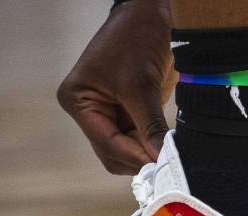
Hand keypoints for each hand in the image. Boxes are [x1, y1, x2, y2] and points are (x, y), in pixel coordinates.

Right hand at [57, 0, 175, 174]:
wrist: (152, 14)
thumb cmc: (137, 37)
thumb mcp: (142, 84)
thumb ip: (150, 126)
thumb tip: (161, 160)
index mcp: (78, 101)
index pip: (106, 142)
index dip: (133, 156)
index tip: (159, 167)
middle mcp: (89, 111)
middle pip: (113, 153)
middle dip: (138, 158)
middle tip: (166, 165)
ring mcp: (108, 113)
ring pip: (127, 151)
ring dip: (147, 154)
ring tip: (169, 156)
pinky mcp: (127, 113)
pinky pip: (139, 140)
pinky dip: (152, 145)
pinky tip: (167, 147)